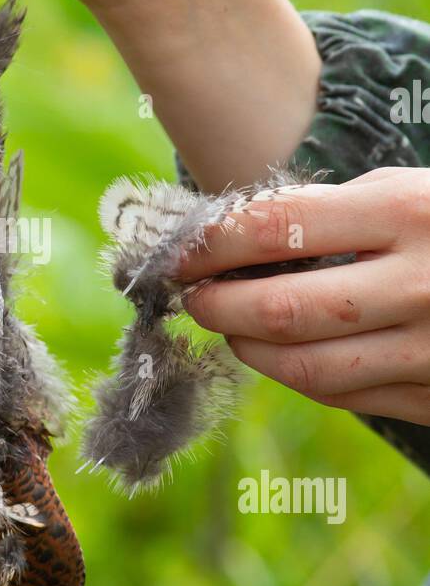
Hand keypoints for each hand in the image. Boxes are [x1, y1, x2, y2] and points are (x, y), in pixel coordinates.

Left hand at [178, 168, 429, 425]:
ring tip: (229, 325)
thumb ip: (331, 208)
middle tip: (192, 295)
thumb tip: (236, 237)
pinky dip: (297, 374)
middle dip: (218, 305)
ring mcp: (428, 348)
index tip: (181, 253)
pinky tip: (279, 351)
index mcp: (405, 214)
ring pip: (307, 367)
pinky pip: (345, 396)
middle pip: (281, 310)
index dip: (213, 244)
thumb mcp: (409, 189)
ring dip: (249, 348)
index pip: (276, 229)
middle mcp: (418, 284)